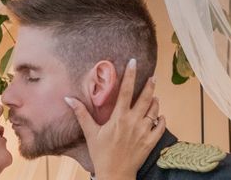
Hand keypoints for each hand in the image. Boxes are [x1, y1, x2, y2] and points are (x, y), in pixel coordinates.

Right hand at [64, 59, 164, 179]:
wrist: (114, 175)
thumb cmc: (101, 154)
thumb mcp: (90, 133)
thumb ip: (81, 114)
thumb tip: (68, 98)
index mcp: (119, 117)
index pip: (126, 91)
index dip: (130, 75)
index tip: (133, 62)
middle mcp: (133, 122)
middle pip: (145, 98)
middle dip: (150, 85)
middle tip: (153, 76)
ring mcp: (144, 132)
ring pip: (154, 111)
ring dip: (155, 101)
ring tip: (155, 95)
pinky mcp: (150, 142)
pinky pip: (160, 127)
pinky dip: (161, 119)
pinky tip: (159, 115)